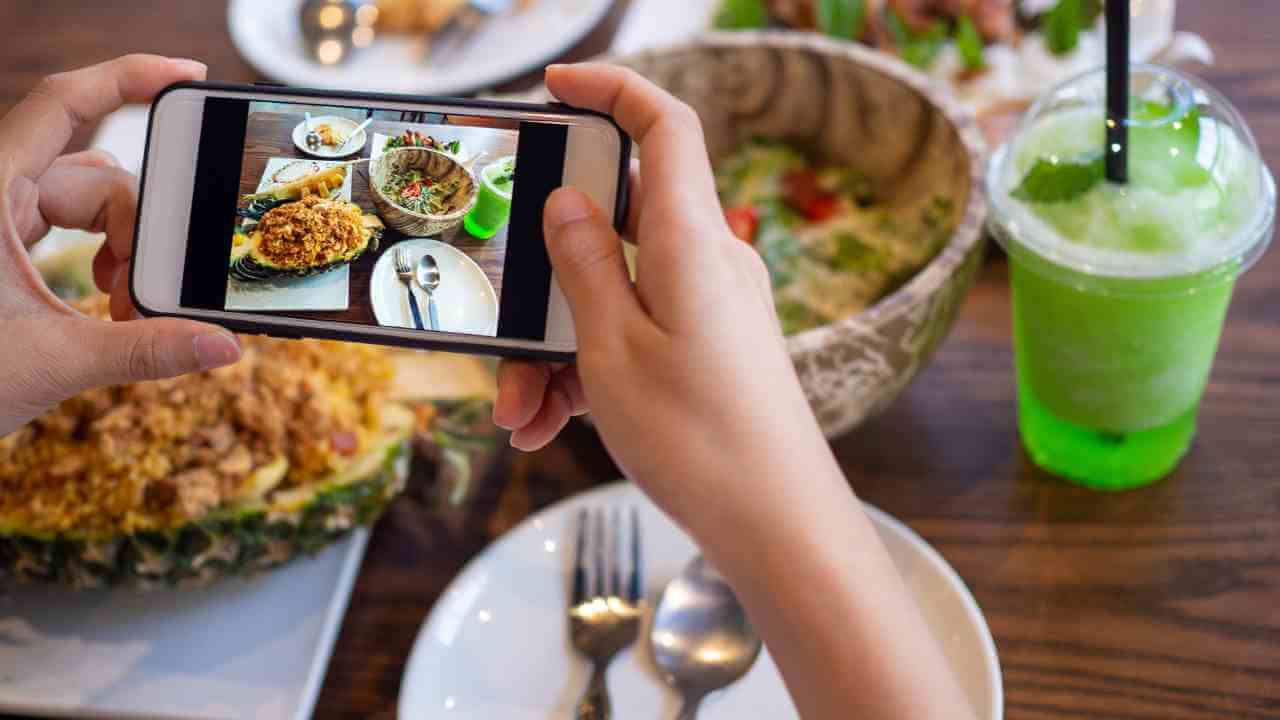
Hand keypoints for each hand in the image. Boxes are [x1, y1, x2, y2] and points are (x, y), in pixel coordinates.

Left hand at [0, 54, 241, 434]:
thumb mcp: (52, 363)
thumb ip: (143, 352)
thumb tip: (222, 345)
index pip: (62, 105)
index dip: (126, 77)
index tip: (187, 77)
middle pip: (95, 176)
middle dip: (138, 228)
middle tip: (147, 290)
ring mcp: (1, 221)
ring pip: (90, 205)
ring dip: (126, 251)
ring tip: (127, 308)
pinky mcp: (8, 248)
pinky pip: (74, 229)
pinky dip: (108, 260)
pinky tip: (115, 304)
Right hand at [493, 63, 833, 529]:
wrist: (777, 523)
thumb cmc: (701, 439)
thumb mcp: (611, 348)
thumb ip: (583, 265)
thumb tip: (567, 201)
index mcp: (688, 239)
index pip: (664, 126)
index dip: (612, 89)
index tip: (555, 87)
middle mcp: (707, 260)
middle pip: (614, 225)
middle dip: (545, 276)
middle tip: (501, 326)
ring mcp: (711, 304)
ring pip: (614, 291)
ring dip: (556, 343)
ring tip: (521, 412)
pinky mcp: (710, 345)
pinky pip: (636, 333)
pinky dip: (589, 369)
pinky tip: (550, 424)